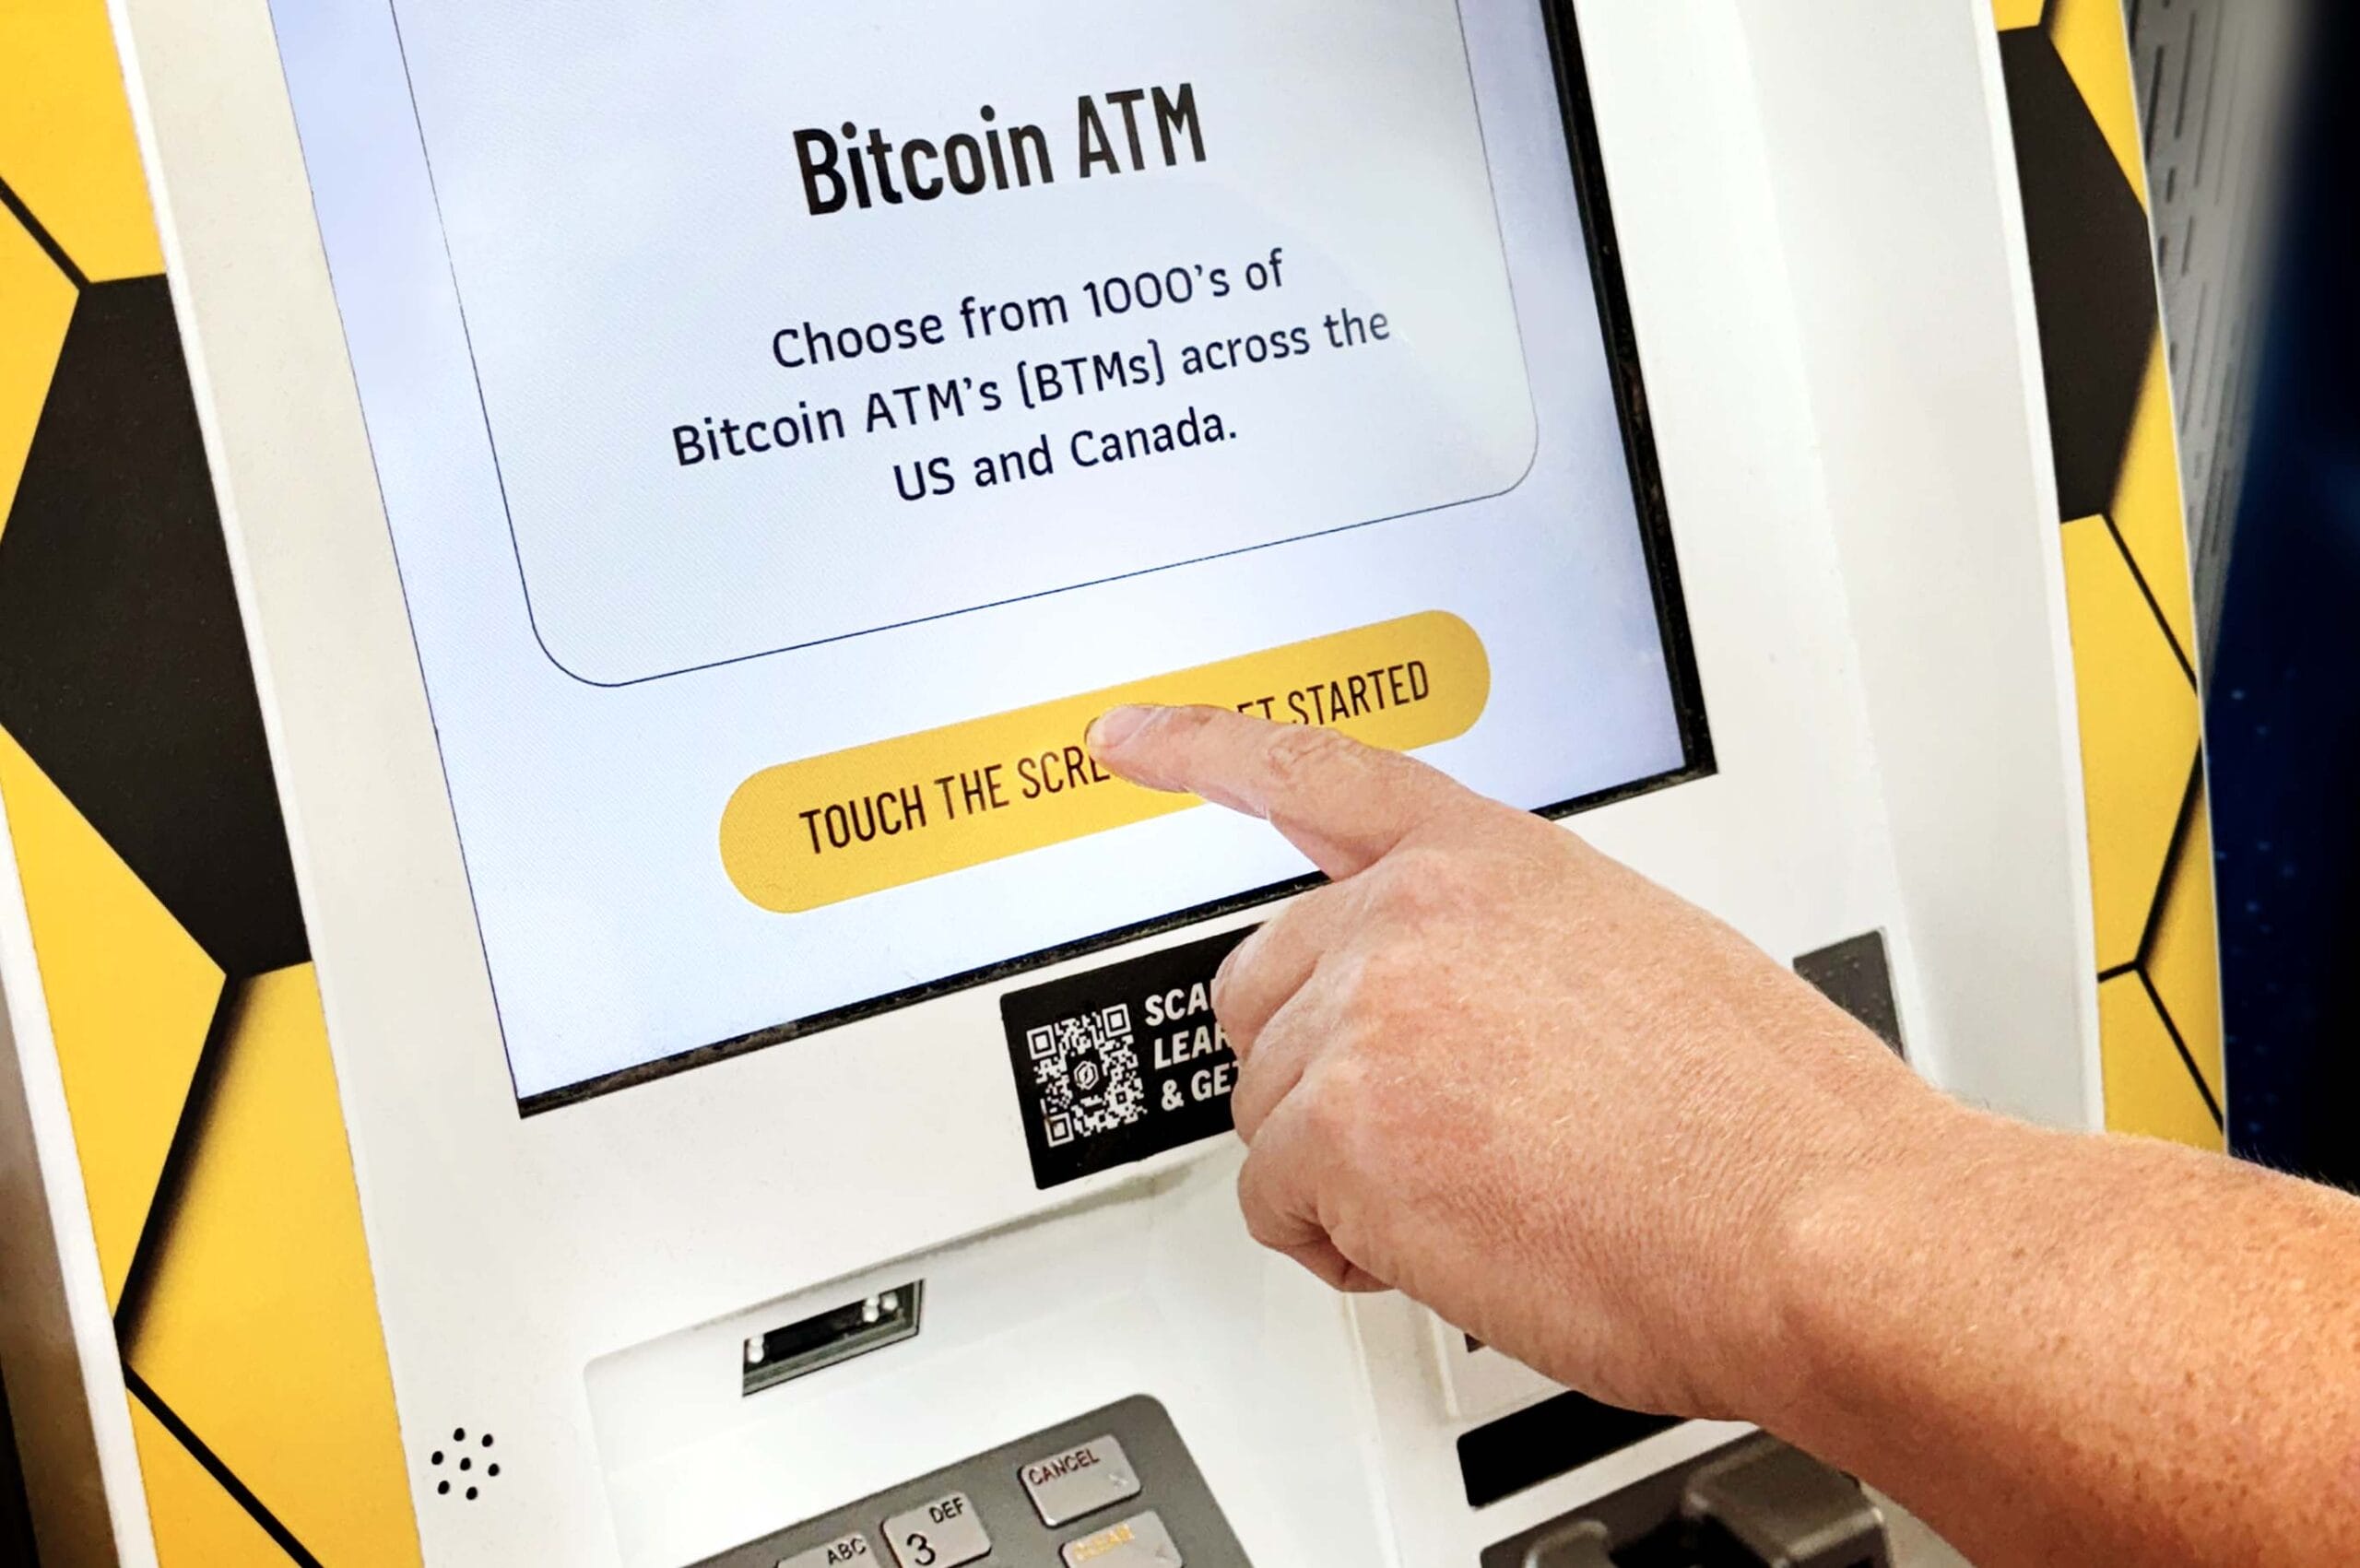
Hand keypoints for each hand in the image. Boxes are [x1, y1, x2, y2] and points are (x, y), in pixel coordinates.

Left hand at [1085, 705, 1947, 1421]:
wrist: (1823, 1228)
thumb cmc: (1768, 1126)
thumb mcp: (1642, 963)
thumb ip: (1511, 953)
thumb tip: (1462, 1011)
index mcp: (1493, 862)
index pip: (1315, 773)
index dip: (1203, 749)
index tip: (1126, 736)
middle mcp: (1415, 917)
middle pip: (1263, 990)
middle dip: (1321, 1073)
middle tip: (1427, 1136)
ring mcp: (1373, 1015)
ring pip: (1270, 1109)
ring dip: (1346, 1173)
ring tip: (1485, 1201)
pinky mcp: (1345, 1129)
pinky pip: (1275, 1202)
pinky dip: (1343, 1245)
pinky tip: (1453, 1246)